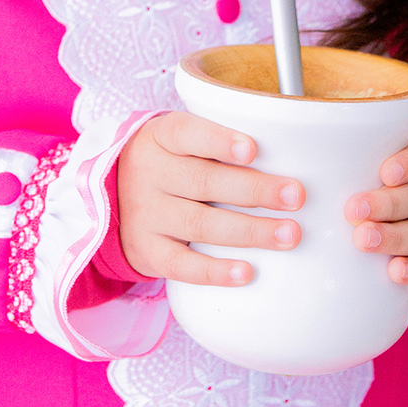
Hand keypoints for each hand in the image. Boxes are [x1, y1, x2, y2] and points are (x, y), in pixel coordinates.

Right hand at [116, 113, 305, 286]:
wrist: (111, 197)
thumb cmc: (169, 163)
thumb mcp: (180, 140)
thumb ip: (219, 142)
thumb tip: (293, 151)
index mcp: (160, 138)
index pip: (187, 134)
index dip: (220, 142)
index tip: (252, 149)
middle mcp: (149, 174)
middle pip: (204, 182)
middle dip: (255, 190)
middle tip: (296, 196)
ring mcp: (146, 215)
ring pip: (200, 224)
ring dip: (249, 231)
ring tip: (289, 234)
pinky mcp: (147, 251)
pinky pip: (181, 265)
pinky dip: (215, 271)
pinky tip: (247, 272)